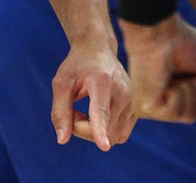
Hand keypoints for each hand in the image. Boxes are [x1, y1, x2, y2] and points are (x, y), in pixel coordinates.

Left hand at [51, 35, 133, 150]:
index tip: (104, 146)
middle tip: (72, 112)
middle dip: (82, 129)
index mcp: (102, 82)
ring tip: (84, 111)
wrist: (99, 49)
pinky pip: (120, 134)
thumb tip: (62, 140)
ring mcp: (133, 101)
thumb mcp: (61, 83)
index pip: (101, 111)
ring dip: (94, 132)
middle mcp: (123, 91)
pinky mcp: (136, 109)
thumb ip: (60, 111)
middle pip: (104, 130)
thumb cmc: (77, 66)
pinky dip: (106, 132)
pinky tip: (96, 116)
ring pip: (113, 136)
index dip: (100, 130)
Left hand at [121, 15, 195, 123]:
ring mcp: (155, 107)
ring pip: (189, 116)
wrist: (161, 34)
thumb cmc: (186, 42)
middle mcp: (167, 101)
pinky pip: (175, 113)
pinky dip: (177, 94)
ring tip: (176, 76)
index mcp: (182, 92)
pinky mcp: (145, 108)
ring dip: (189, 91)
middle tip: (188, 72)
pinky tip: (165, 82)